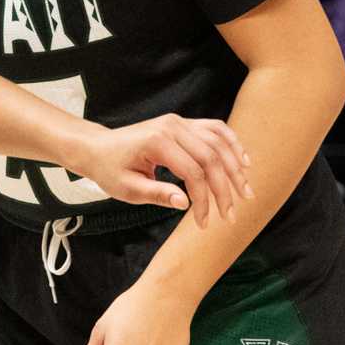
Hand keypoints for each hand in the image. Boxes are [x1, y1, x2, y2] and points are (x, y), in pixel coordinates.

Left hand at [70, 115, 250, 225]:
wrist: (98, 147)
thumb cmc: (110, 169)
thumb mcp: (127, 189)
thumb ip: (157, 194)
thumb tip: (185, 204)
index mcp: (158, 141)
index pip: (193, 172)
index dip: (204, 200)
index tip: (204, 223)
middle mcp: (172, 126)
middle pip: (211, 157)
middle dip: (225, 188)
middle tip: (232, 214)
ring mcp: (179, 121)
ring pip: (218, 141)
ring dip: (235, 167)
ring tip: (246, 191)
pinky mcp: (182, 123)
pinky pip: (214, 129)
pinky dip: (231, 144)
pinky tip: (243, 161)